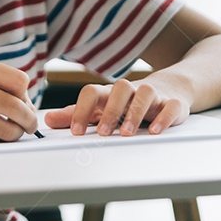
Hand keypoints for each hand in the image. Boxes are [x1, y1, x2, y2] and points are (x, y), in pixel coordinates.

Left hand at [43, 77, 189, 135]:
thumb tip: (47, 120)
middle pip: (119, 88)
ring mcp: (153, 95)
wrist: (169, 87)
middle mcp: (131, 90)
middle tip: (103, 133)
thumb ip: (75, 114)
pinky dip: (164, 117)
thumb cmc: (128, 102)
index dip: (82, 109)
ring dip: (135, 112)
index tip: (76, 131)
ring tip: (127, 133)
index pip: (92, 92)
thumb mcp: (101, 108)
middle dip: (110, 110)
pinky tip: (155, 130)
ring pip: (144, 94)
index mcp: (110, 92)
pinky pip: (170, 105)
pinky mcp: (173, 103)